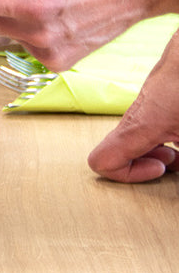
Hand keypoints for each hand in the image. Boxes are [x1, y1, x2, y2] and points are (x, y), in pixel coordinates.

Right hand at [88, 29, 178, 181]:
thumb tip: (177, 162)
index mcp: (138, 125)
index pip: (102, 161)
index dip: (129, 176)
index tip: (160, 171)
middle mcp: (135, 115)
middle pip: (121, 152)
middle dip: (150, 164)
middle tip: (176, 160)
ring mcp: (145, 103)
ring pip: (138, 138)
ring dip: (161, 150)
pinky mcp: (158, 95)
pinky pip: (152, 123)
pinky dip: (169, 134)